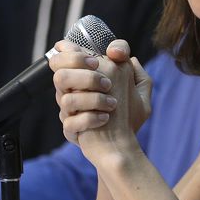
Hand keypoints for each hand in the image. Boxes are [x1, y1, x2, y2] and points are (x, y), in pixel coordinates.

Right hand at [50, 39, 151, 153]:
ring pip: (65, 98)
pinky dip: (91, 119)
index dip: (74, 53)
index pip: (65, 54)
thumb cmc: (130, 116)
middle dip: (85, 75)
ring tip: (113, 105)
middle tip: (108, 84)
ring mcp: (69, 112)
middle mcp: (73, 92)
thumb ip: (133, 69)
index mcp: (85, 77)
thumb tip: (119, 53)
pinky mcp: (70, 130)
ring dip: (93, 99)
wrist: (123, 146)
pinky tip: (105, 119)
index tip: (96, 62)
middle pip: (59, 73)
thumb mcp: (139, 90)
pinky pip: (71, 122)